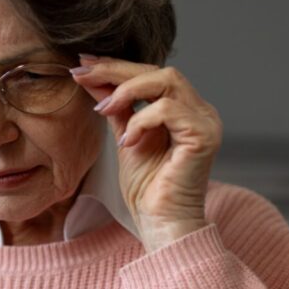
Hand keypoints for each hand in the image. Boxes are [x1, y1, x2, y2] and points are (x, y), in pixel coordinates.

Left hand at [72, 54, 222, 252]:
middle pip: (159, 71)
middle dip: (116, 70)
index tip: (83, 64)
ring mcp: (205, 121)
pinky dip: (140, 120)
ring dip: (127, 91)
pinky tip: (126, 141)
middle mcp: (199, 110)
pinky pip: (168, 110)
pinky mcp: (204, 136)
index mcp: (183, 109)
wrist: (161, 223)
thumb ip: (115, 108)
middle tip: (82, 73)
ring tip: (102, 110)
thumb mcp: (124, 138)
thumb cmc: (147, 189)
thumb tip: (92, 79)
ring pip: (167, 80)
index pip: (151, 74)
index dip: (116, 66)